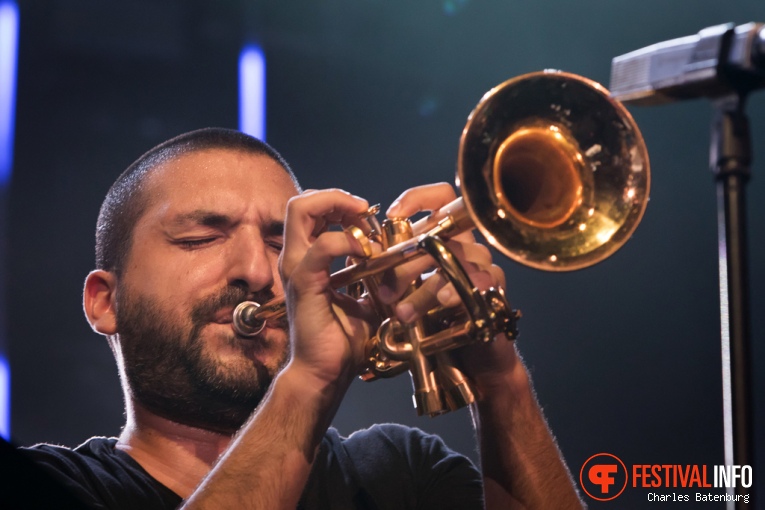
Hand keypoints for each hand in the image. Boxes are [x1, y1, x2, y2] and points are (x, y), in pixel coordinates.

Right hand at [279, 189, 377, 388]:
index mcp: (307, 259)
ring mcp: (295, 268)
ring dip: (338, 207)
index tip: (367, 215)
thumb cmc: (341, 339)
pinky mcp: (304, 282)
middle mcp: (295, 258)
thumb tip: (393, 257)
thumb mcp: (364, 297)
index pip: (311, 210)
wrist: (326, 372)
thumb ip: (371, 273)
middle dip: (336, 197)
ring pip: (301, 209)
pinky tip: (366, 254)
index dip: (339, 202)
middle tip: (364, 211)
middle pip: (301, 201)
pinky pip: (322, 246)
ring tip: (364, 223)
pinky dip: (347, 241)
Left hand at [381, 183, 522, 395]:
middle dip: (407, 260)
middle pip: (441, 233)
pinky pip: (478, 282)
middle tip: (385, 291)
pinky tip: (443, 303)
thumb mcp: (407, 290)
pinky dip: (456, 292)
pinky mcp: (495, 289)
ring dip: (423, 287)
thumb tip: (354, 255)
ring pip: (454, 261)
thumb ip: (388, 270)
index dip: (418, 198)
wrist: (470, 355)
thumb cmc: (437, 319)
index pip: (441, 198)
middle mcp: (467, 246)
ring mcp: (484, 265)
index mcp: (446, 239)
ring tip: (402, 312)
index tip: (392, 214)